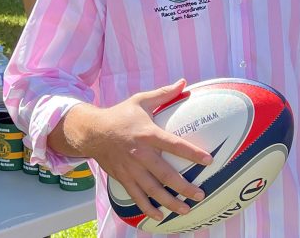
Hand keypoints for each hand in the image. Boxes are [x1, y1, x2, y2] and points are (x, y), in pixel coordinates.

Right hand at [60, 80, 211, 220]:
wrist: (90, 132)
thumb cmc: (120, 115)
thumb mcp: (141, 101)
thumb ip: (164, 94)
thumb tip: (184, 82)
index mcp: (147, 134)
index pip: (174, 145)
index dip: (192, 153)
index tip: (209, 160)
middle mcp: (140, 154)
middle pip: (165, 174)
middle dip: (184, 187)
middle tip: (200, 194)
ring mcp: (130, 169)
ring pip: (152, 190)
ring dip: (169, 202)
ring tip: (186, 210)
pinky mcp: (122, 178)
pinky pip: (136, 197)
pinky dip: (147, 208)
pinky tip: (159, 217)